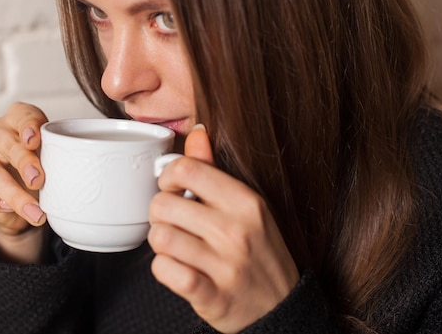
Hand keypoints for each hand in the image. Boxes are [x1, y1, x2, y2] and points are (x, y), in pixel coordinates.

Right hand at [0, 102, 47, 247]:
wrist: (17, 204)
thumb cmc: (35, 172)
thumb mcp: (48, 161)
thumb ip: (54, 159)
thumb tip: (70, 174)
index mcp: (16, 121)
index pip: (23, 115)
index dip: (29, 125)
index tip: (35, 140)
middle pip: (9, 145)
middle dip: (25, 162)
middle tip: (38, 180)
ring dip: (15, 194)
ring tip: (36, 212)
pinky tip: (6, 208)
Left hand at [148, 126, 299, 332]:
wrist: (282, 308)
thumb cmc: (260, 253)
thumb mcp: (247, 207)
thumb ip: (215, 170)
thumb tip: (197, 133)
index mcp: (246, 202)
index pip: (187, 169)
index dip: (168, 177)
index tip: (173, 189)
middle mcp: (237, 231)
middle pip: (163, 204)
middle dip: (160, 214)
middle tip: (173, 222)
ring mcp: (226, 265)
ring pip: (160, 238)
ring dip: (161, 243)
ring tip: (176, 246)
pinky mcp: (213, 296)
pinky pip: (164, 271)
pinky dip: (164, 269)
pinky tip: (178, 268)